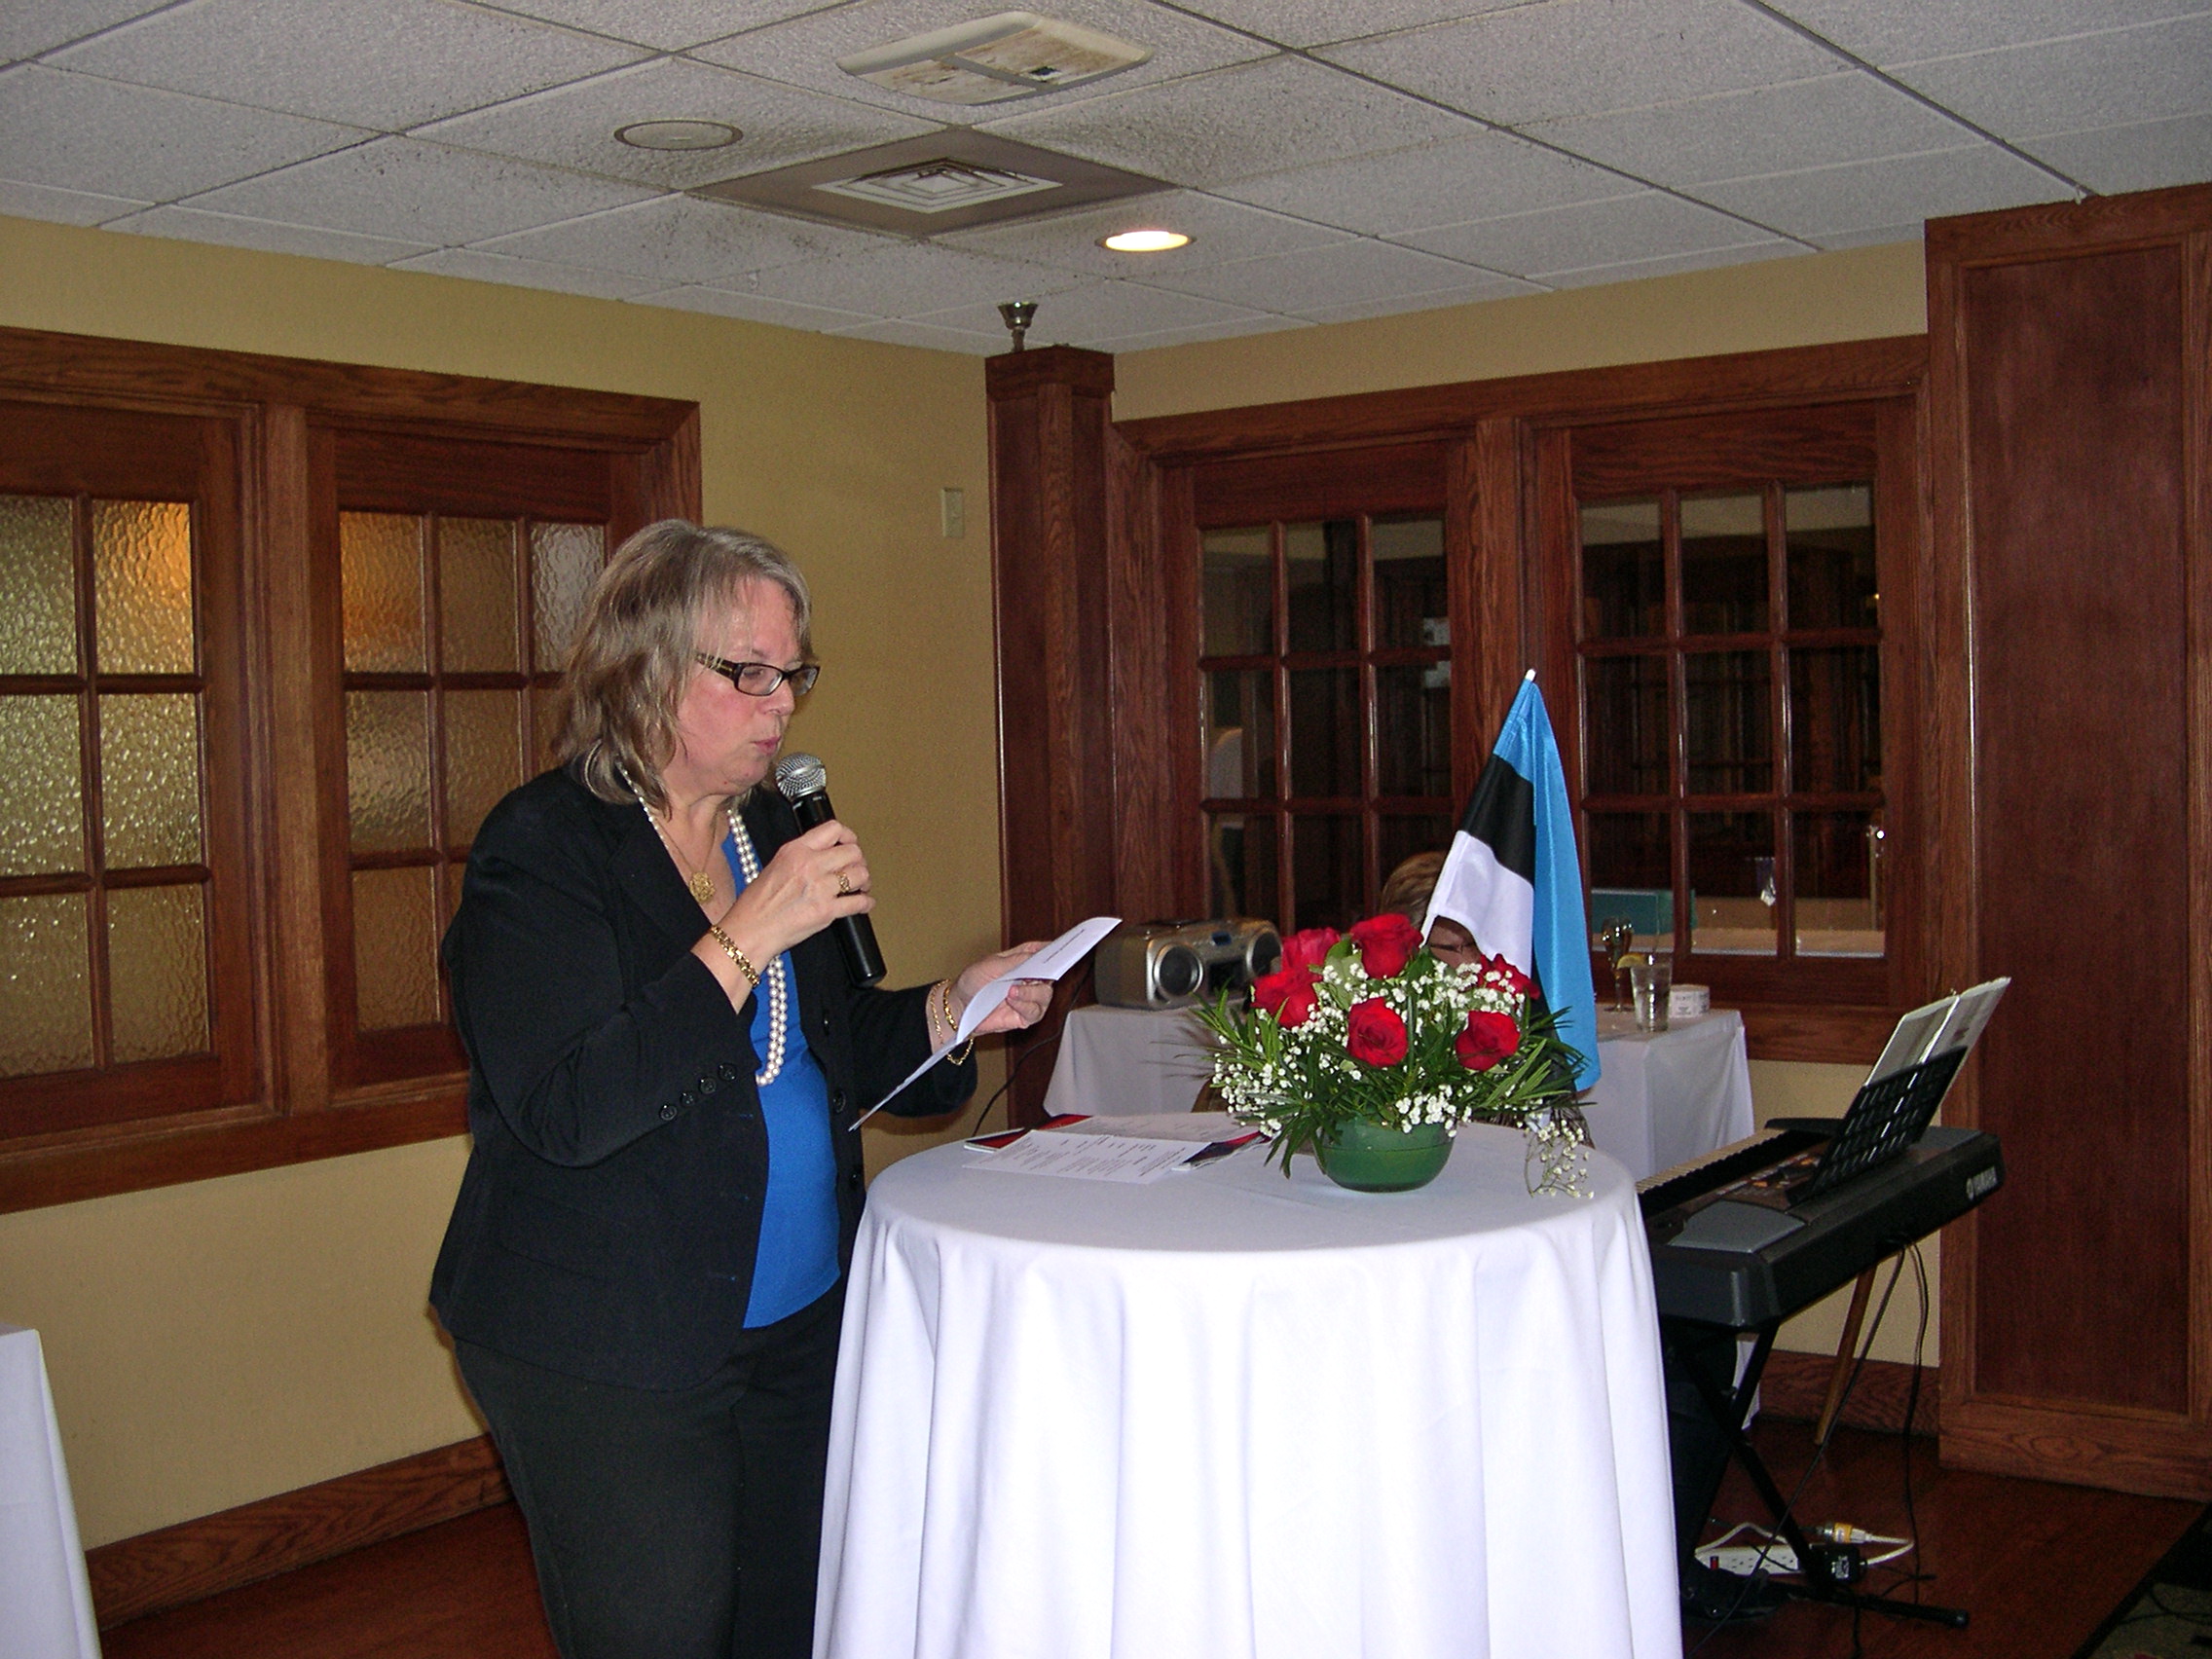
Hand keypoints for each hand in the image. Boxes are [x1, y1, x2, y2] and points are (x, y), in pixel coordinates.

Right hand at [701, 819, 870, 995]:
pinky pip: (858, 902)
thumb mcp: (775, 866)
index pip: (833, 829)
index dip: (847, 836)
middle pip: (853, 851)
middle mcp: (809, 865)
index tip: (850, 843)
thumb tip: (826, 855)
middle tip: (856, 869)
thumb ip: (801, 857)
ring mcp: (819, 887)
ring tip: (861, 887)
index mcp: (795, 850)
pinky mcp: (826, 910)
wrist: (750, 931)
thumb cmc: (756, 905)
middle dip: (859, 861)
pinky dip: (866, 904)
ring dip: (864, 881)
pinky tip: (863, 904)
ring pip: (860, 875)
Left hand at [948, 943, 1050, 1037]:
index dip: (1054, 950)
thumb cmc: (973, 982)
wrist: (960, 1006)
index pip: (1044, 951)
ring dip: (1030, 993)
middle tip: (1035, 973)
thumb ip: (1014, 961)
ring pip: (1045, 994)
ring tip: (1012, 991)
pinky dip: (1024, 1006)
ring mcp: (1029, 998)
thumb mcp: (990, 965)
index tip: (1059, 949)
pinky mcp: (1025, 1016)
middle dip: (1047, 973)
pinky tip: (1011, 1001)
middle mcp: (1030, 978)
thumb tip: (1035, 955)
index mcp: (1023, 960)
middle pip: (1050, 974)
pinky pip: (1035, 1012)